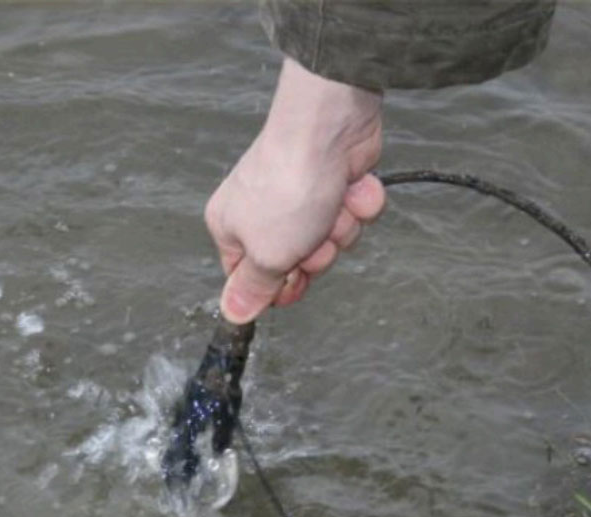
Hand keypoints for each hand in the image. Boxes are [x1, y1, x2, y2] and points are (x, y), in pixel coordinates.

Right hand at [205, 58, 385, 323]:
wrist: (328, 129)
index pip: (253, 279)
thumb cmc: (288, 187)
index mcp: (233, 229)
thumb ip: (254, 289)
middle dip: (317, 254)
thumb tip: (232, 314)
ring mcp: (302, 197)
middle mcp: (264, 213)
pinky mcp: (335, 183)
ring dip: (340, 229)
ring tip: (331, 204)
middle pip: (298, 265)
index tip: (292, 279)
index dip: (278, 287)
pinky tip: (350, 186)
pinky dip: (357, 204)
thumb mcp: (267, 256)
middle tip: (313, 236)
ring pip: (331, 241)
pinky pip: (353, 214)